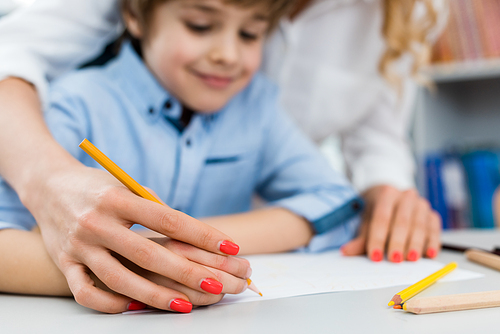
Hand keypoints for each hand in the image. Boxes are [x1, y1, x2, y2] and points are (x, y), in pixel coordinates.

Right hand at [23, 164, 248, 312]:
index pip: (168, 219)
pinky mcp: (64, 262)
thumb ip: (153, 206)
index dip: (202, 234)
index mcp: (117, 199)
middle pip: (148, 253)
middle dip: (186, 272)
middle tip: (218, 284)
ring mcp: (79, 246)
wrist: (48, 186)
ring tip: (184, 305)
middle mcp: (97, 223)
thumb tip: (189, 232)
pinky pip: (85, 291)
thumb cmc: (97, 186)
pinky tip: (133, 307)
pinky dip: (109, 303)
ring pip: (118, 278)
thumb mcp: (125, 185)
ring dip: (154, 295)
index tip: (230, 246)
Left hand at [341, 185, 440, 261]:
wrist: (391, 197)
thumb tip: (346, 252)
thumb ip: (359, 239)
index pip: (381, 217)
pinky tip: (430, 254)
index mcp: (386, 194)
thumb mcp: (366, 222)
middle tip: (394, 259)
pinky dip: (433, 242)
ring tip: (411, 259)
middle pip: (401, 221)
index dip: (377, 238)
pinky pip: (434, 229)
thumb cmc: (376, 212)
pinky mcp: (432, 214)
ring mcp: (421, 204)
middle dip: (397, 242)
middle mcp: (405, 196)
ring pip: (419, 225)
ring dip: (415, 243)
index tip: (374, 256)